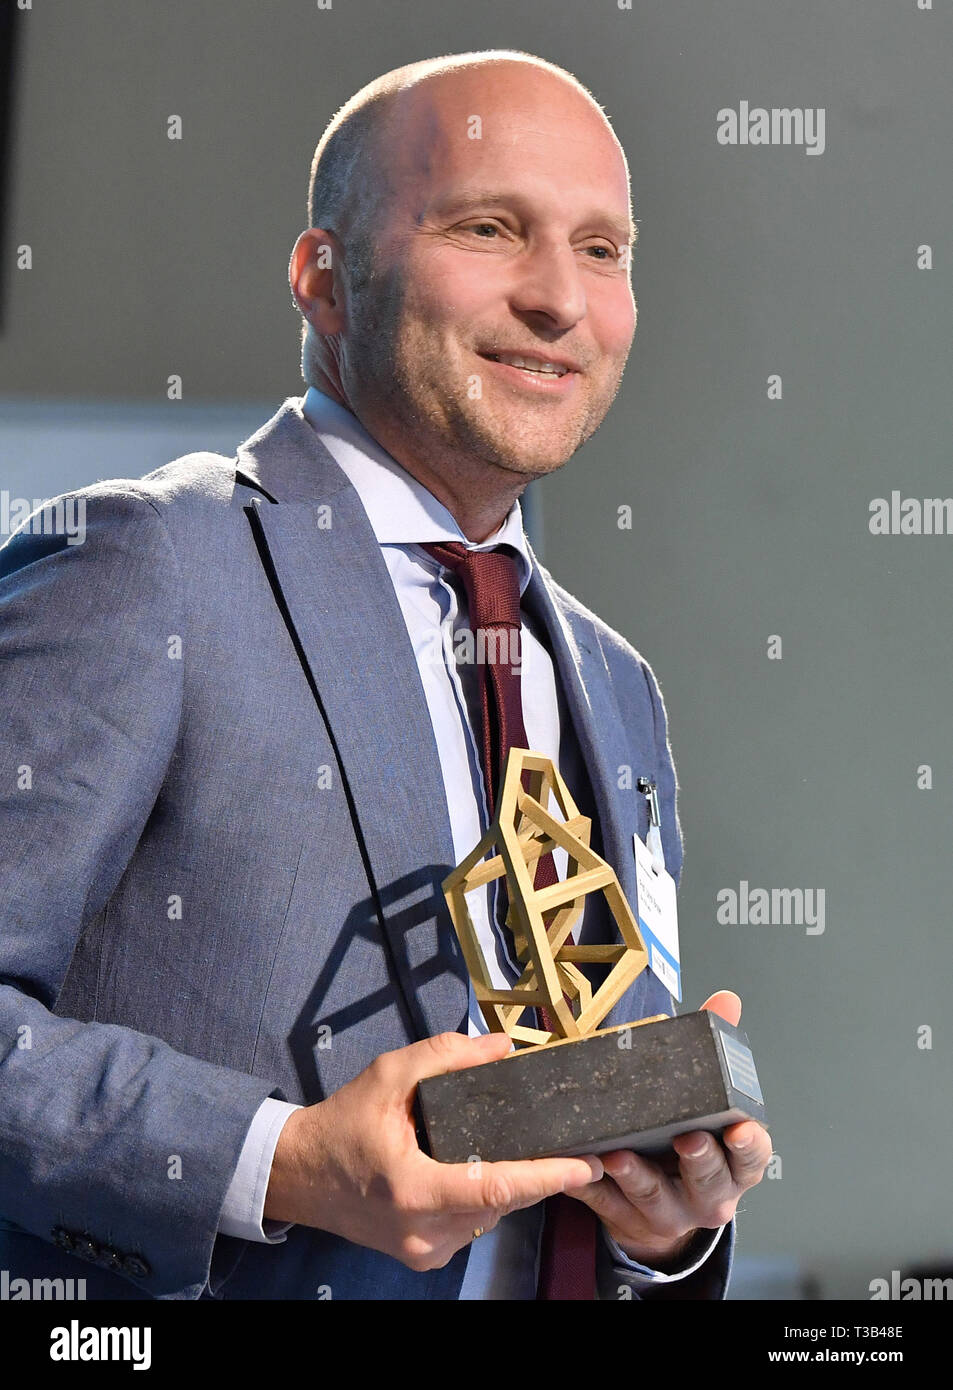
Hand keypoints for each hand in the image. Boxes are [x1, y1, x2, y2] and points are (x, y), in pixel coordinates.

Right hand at [263, 1030, 602, 1271]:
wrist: (299, 1174)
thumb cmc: (341, 1124)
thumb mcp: (388, 1075)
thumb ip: (446, 1057)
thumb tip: (502, 1048)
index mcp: (416, 1189)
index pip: (499, 1186)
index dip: (548, 1176)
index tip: (586, 1165)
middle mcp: (424, 1231)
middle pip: (502, 1203)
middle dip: (534, 1175)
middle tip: (563, 1146)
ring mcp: (423, 1251)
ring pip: (489, 1218)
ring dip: (506, 1188)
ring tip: (512, 1152)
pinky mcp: (421, 1257)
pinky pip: (471, 1227)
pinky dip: (482, 1200)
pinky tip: (477, 1173)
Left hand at [566, 990, 771, 1268]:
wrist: (661, 1209)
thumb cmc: (686, 1141)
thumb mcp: (706, 1103)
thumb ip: (715, 1053)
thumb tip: (726, 1000)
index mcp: (733, 1166)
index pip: (751, 1157)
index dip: (749, 1145)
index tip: (740, 1129)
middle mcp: (707, 1195)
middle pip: (708, 1180)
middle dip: (698, 1160)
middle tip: (685, 1138)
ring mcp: (668, 1212)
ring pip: (654, 1196)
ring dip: (636, 1175)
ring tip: (617, 1154)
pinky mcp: (626, 1219)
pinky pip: (605, 1204)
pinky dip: (591, 1186)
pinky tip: (576, 1168)